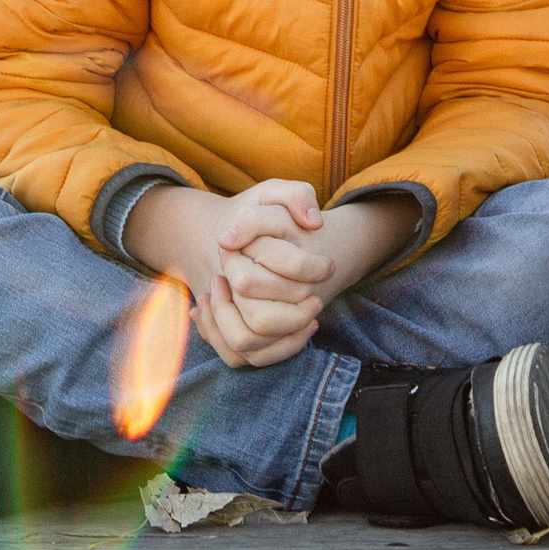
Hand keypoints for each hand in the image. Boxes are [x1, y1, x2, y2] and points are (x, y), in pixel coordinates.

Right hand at [118, 180, 415, 369]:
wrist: (227, 234)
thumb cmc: (259, 214)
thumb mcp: (274, 192)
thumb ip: (296, 194)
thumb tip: (312, 221)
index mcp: (230, 252)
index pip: (263, 276)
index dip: (307, 271)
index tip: (330, 267)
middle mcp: (219, 284)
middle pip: (255, 318)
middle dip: (295, 314)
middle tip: (318, 300)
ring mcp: (219, 310)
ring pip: (244, 344)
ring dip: (285, 336)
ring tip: (312, 318)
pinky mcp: (225, 329)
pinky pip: (241, 356)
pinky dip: (276, 350)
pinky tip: (303, 330)